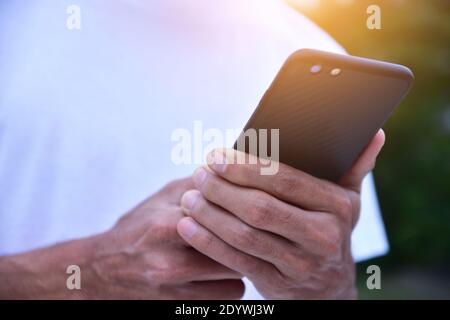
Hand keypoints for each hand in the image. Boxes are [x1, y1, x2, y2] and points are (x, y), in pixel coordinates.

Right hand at [88, 178, 243, 298]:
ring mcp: (176, 289)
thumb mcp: (161, 197)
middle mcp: (170, 260)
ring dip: (241, 260)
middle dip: (246, 233)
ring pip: (236, 273)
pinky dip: (232, 283)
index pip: (221, 215)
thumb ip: (195, 183)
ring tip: (234, 249)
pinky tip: (222, 272)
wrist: (101, 271)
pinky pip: (229, 295)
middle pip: (232, 246)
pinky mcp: (181, 306)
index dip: (242, 208)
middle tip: (251, 226)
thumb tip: (230, 169)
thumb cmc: (138, 228)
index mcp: (166, 225)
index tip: (254, 203)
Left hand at [177, 130, 384, 298]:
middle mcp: (322, 237)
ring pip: (244, 235)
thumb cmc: (330, 230)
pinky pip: (236, 260)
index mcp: (337, 207)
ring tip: (188, 196)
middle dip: (222, 189)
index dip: (246, 168)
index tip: (216, 156)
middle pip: (260, 208)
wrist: (328, 287)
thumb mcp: (347, 200)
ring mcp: (299, 264)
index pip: (285, 181)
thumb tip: (373, 132)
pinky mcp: (277, 284)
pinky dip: (208, 241)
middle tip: (199, 173)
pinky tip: (189, 225)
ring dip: (210, 214)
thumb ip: (354, 167)